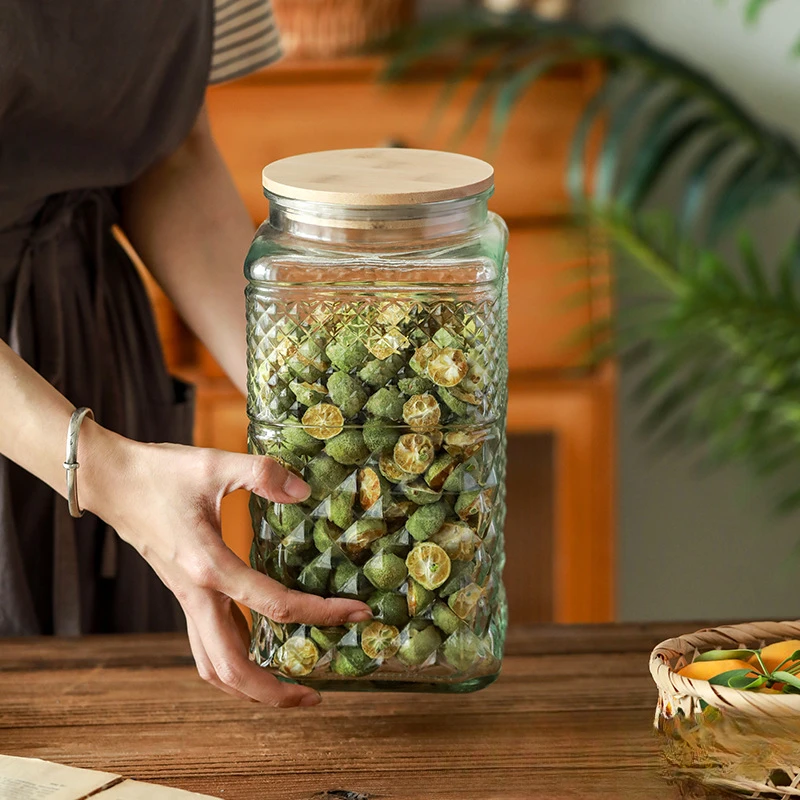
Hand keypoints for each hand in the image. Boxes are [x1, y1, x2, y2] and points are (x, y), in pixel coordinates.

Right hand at [80, 423, 371, 706]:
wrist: (113, 482)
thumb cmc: (161, 472)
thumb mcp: (215, 464)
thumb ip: (261, 473)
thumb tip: (304, 491)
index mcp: (208, 567)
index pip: (274, 606)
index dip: (322, 613)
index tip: (357, 612)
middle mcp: (196, 595)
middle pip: (231, 669)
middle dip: (274, 692)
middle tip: (316, 696)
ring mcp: (187, 600)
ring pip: (213, 667)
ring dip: (249, 689)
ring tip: (288, 691)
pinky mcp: (184, 595)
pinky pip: (206, 645)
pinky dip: (233, 663)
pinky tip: (258, 650)